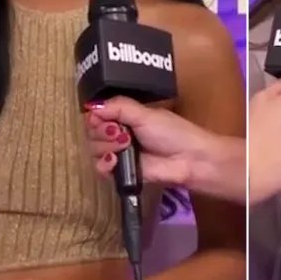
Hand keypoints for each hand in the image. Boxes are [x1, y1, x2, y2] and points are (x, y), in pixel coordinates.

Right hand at [84, 97, 215, 188]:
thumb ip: (117, 106)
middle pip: (92, 133)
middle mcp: (119, 134)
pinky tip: (115, 160)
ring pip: (94, 150)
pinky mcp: (122, 173)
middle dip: (103, 132)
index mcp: (125, 117)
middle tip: (122, 133)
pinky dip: (105, 164)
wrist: (189, 160)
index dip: (96, 118)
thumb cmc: (172, 133)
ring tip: (126, 146)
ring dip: (106, 147)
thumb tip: (91, 105)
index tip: (105, 119)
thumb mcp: (145, 114)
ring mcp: (119, 155)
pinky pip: (100, 169)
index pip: (96, 115)